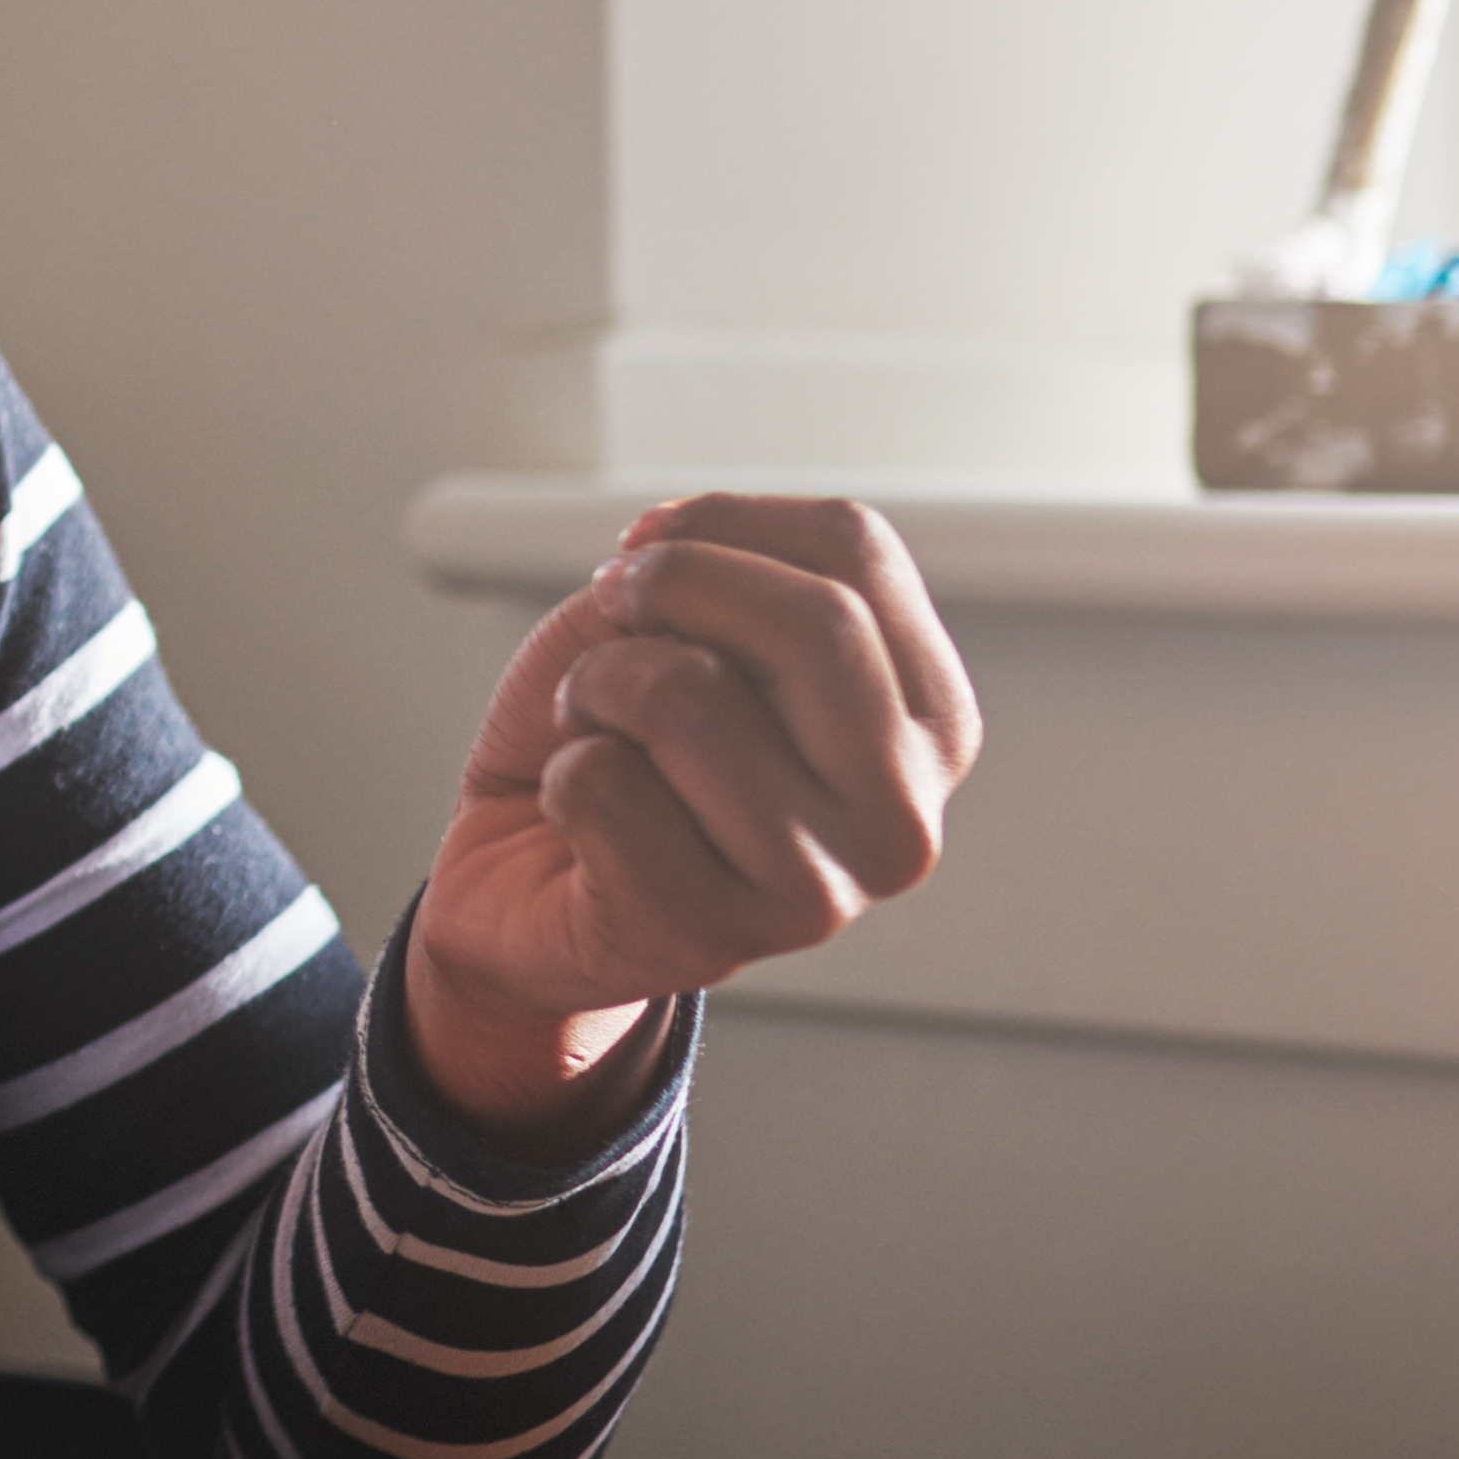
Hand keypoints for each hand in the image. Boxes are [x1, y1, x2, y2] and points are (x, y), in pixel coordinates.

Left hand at [409, 492, 977, 1139]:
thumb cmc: (622, 739)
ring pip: (684, 695)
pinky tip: (584, 819)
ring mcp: (819, 891)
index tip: (649, 548)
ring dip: (597, 685)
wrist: (529, 882)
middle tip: (612, 613)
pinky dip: (560, 774)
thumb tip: (667, 562)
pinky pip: (599, 781)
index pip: (859, 549)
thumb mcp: (677, 622)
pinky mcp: (710, 937)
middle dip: (672, 587)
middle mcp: (902, 815)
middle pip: (816, 622)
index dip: (724, 521)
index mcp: (928, 721)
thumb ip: (713, 578)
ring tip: (600, 731)